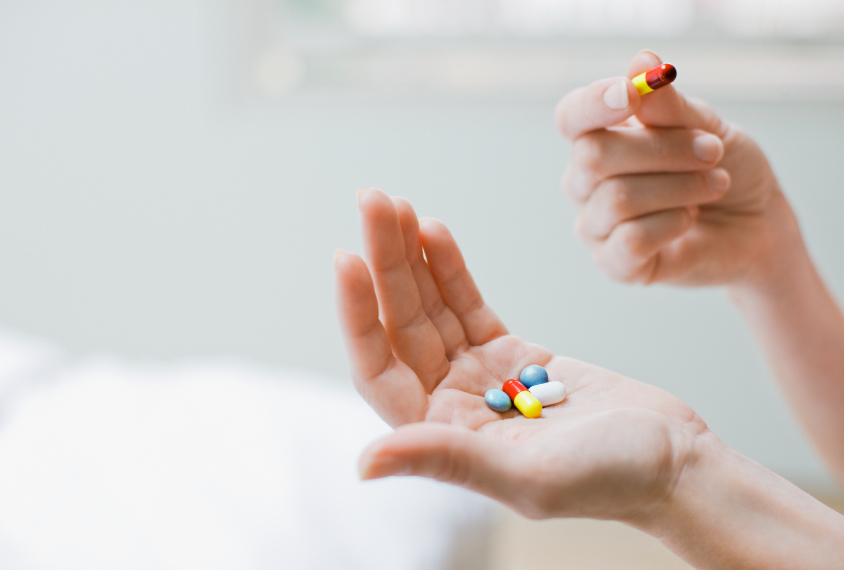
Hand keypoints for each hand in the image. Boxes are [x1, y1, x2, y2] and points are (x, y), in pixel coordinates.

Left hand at [334, 188, 706, 521]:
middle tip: (373, 200)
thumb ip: (448, 460)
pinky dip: (451, 267)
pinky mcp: (513, 353)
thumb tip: (363, 464)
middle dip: (385, 262)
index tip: (347, 258)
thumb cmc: (613, 479)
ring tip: (393, 203)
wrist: (677, 461)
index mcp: (443, 436)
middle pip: (404, 325)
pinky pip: (469, 303)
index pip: (380, 369)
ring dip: (411, 256)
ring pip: (433, 307)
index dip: (359, 316)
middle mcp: (452, 405)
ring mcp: (481, 376)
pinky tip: (433, 230)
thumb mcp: (529, 475)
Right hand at [556, 50, 796, 285]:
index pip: (571, 117)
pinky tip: (690, 219)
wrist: (756, 227)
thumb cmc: (724, 170)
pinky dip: (672, 223)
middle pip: (593, 156)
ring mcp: (595, 225)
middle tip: (713, 151)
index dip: (593, 104)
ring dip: (680, 187)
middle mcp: (585, 182)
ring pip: (618, 198)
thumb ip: (669, 106)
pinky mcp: (614, 265)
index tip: (631, 94)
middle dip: (663, 150)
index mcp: (598, 139)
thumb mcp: (706, 128)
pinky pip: (631, 240)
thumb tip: (642, 62)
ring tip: (715, 185)